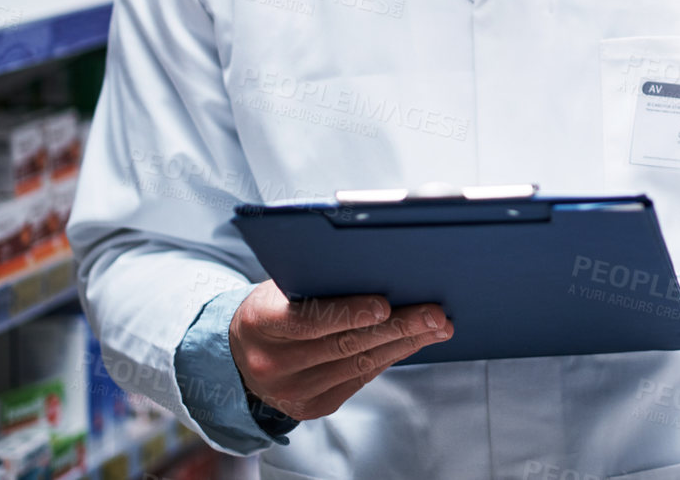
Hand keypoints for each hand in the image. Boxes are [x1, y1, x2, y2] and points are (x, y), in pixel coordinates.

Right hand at [228, 281, 452, 421]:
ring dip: (404, 344)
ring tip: (437, 327)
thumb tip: (382, 271)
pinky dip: (390, 358)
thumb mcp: (282, 288)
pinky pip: (360, 378)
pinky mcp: (312, 407)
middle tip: (434, 314)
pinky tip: (414, 342)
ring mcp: (292, 392)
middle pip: (344, 344)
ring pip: (358, 364)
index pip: (308, 319)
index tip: (384, 304)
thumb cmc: (273, 308)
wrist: (242, 354)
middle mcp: (273, 363)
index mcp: (260, 323)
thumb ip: (320, 283)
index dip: (348, 312)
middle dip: (397, 327)